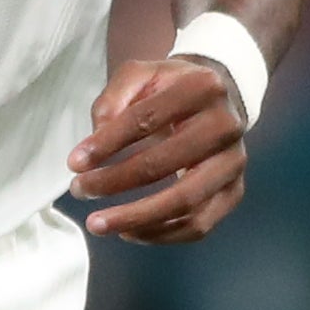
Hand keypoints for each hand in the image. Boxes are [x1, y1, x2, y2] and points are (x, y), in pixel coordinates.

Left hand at [70, 53, 245, 241]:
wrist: (220, 99)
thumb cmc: (172, 88)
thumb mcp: (140, 75)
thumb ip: (113, 99)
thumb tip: (95, 144)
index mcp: (202, 87)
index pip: (146, 118)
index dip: (107, 143)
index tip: (74, 162)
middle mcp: (226, 126)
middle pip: (165, 163)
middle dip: (115, 182)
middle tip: (79, 190)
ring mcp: (234, 163)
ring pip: (185, 202)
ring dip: (136, 218)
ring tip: (99, 223)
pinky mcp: (234, 192)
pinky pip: (198, 225)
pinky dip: (160, 234)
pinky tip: (129, 230)